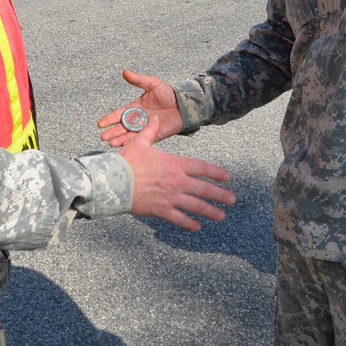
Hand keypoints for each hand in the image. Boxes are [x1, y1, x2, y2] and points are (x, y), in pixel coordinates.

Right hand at [98, 70, 183, 146]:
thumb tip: (125, 72)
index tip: (100, 124)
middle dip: (112, 132)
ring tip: (111, 143)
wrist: (184, 104)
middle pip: (121, 127)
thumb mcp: (153, 84)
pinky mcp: (154, 135)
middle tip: (103, 137)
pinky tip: (125, 146)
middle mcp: (138, 119)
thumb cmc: (168, 93)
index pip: (119, 114)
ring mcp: (145, 128)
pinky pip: (142, 140)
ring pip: (129, 135)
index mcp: (135, 108)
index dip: (109, 119)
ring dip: (120, 139)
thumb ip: (138, 80)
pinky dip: (133, 143)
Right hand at [119, 114, 234, 231]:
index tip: (227, 178)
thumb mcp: (140, 142)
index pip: (202, 168)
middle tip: (232, 200)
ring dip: (211, 212)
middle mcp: (177, 181)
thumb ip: (151, 130)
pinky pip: (179, 219)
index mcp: (175, 164)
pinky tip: (197, 227)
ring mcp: (170, 197)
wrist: (113, 181)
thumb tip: (155, 118)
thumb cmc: (127, 161)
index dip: (216, 173)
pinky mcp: (161, 210)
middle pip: (204, 189)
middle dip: (220, 195)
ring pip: (196, 206)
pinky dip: (189, 224)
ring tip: (222, 216)